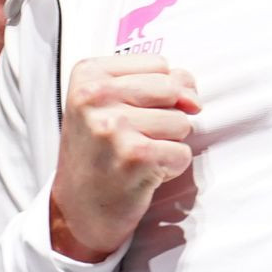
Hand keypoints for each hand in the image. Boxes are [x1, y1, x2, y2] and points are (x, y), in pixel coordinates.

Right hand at [49, 54, 199, 262]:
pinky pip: (182, 152)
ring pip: (181, 121)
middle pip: (172, 89)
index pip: (158, 64)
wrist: (78, 207)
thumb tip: (193, 97)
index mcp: (88, 74)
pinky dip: (170, 167)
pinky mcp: (134, 156)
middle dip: (166, 115)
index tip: (129, 112)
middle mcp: (95, 96)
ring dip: (168, 143)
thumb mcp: (113, 103)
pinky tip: (143, 173)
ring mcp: (113, 126)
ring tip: (136, 155)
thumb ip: (158, 83)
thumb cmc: (99, 151)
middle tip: (135, 136)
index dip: (158, 92)